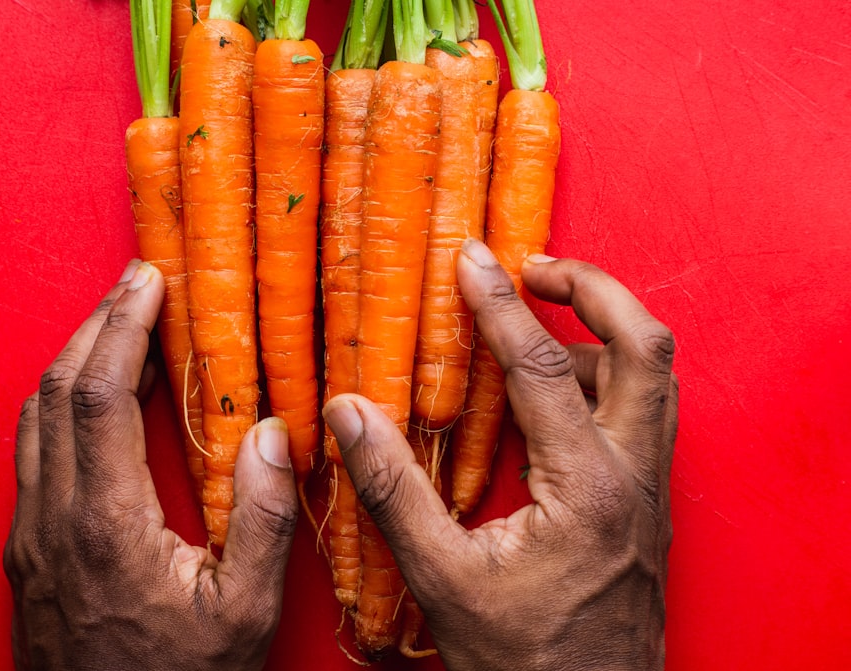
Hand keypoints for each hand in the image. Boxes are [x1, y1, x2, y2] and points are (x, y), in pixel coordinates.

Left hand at [3, 260, 297, 670]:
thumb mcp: (243, 613)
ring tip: (115, 325)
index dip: (121, 327)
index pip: (98, 394)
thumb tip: (273, 434)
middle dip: (96, 325)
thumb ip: (260, 520)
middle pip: (57, 391)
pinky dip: (60, 403)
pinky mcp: (27, 551)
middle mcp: (54, 520)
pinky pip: (32, 451)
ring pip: (34, 418)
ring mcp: (31, 536)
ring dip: (72, 360)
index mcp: (107, 524)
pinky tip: (91, 399)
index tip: (148, 283)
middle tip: (136, 284)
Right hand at [323, 240, 676, 670]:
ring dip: (605, 331)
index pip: (543, 367)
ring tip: (540, 320)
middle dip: (593, 288)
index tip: (470, 259)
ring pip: (655, 377)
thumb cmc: (521, 663)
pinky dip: (607, 377)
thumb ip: (393, 490)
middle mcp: (635, 478)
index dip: (499, 305)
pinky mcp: (648, 506)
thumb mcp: (442, 580)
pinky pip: (645, 412)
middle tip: (534, 265)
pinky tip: (554, 395)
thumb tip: (347, 412)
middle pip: (645, 347)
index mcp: (587, 490)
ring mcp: (650, 491)